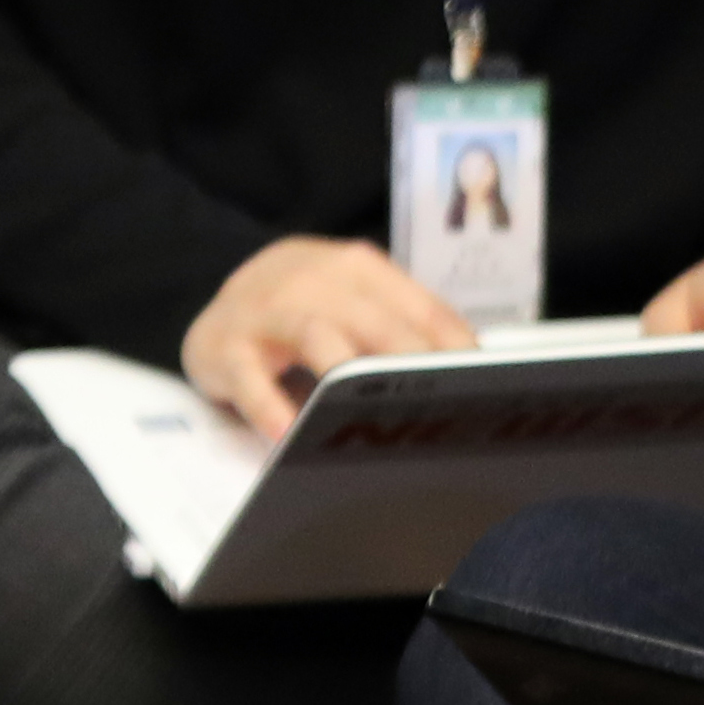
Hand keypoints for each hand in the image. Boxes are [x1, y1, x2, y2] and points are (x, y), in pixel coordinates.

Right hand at [179, 235, 472, 440]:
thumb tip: (474, 376)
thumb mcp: (352, 306)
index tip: (487, 390)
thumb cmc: (302, 316)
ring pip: (315, 333)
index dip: (455, 348)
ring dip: (346, 371)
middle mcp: (315, 279)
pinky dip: (269, 405)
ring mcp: (266, 309)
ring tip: (373, 415)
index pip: (421, 307)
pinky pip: (250, 377)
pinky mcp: (225, 345)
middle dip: (411, 362)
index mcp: (359, 269)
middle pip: (375, 320)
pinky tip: (288, 434)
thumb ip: (403, 329)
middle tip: (444, 408)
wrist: (215, 306)